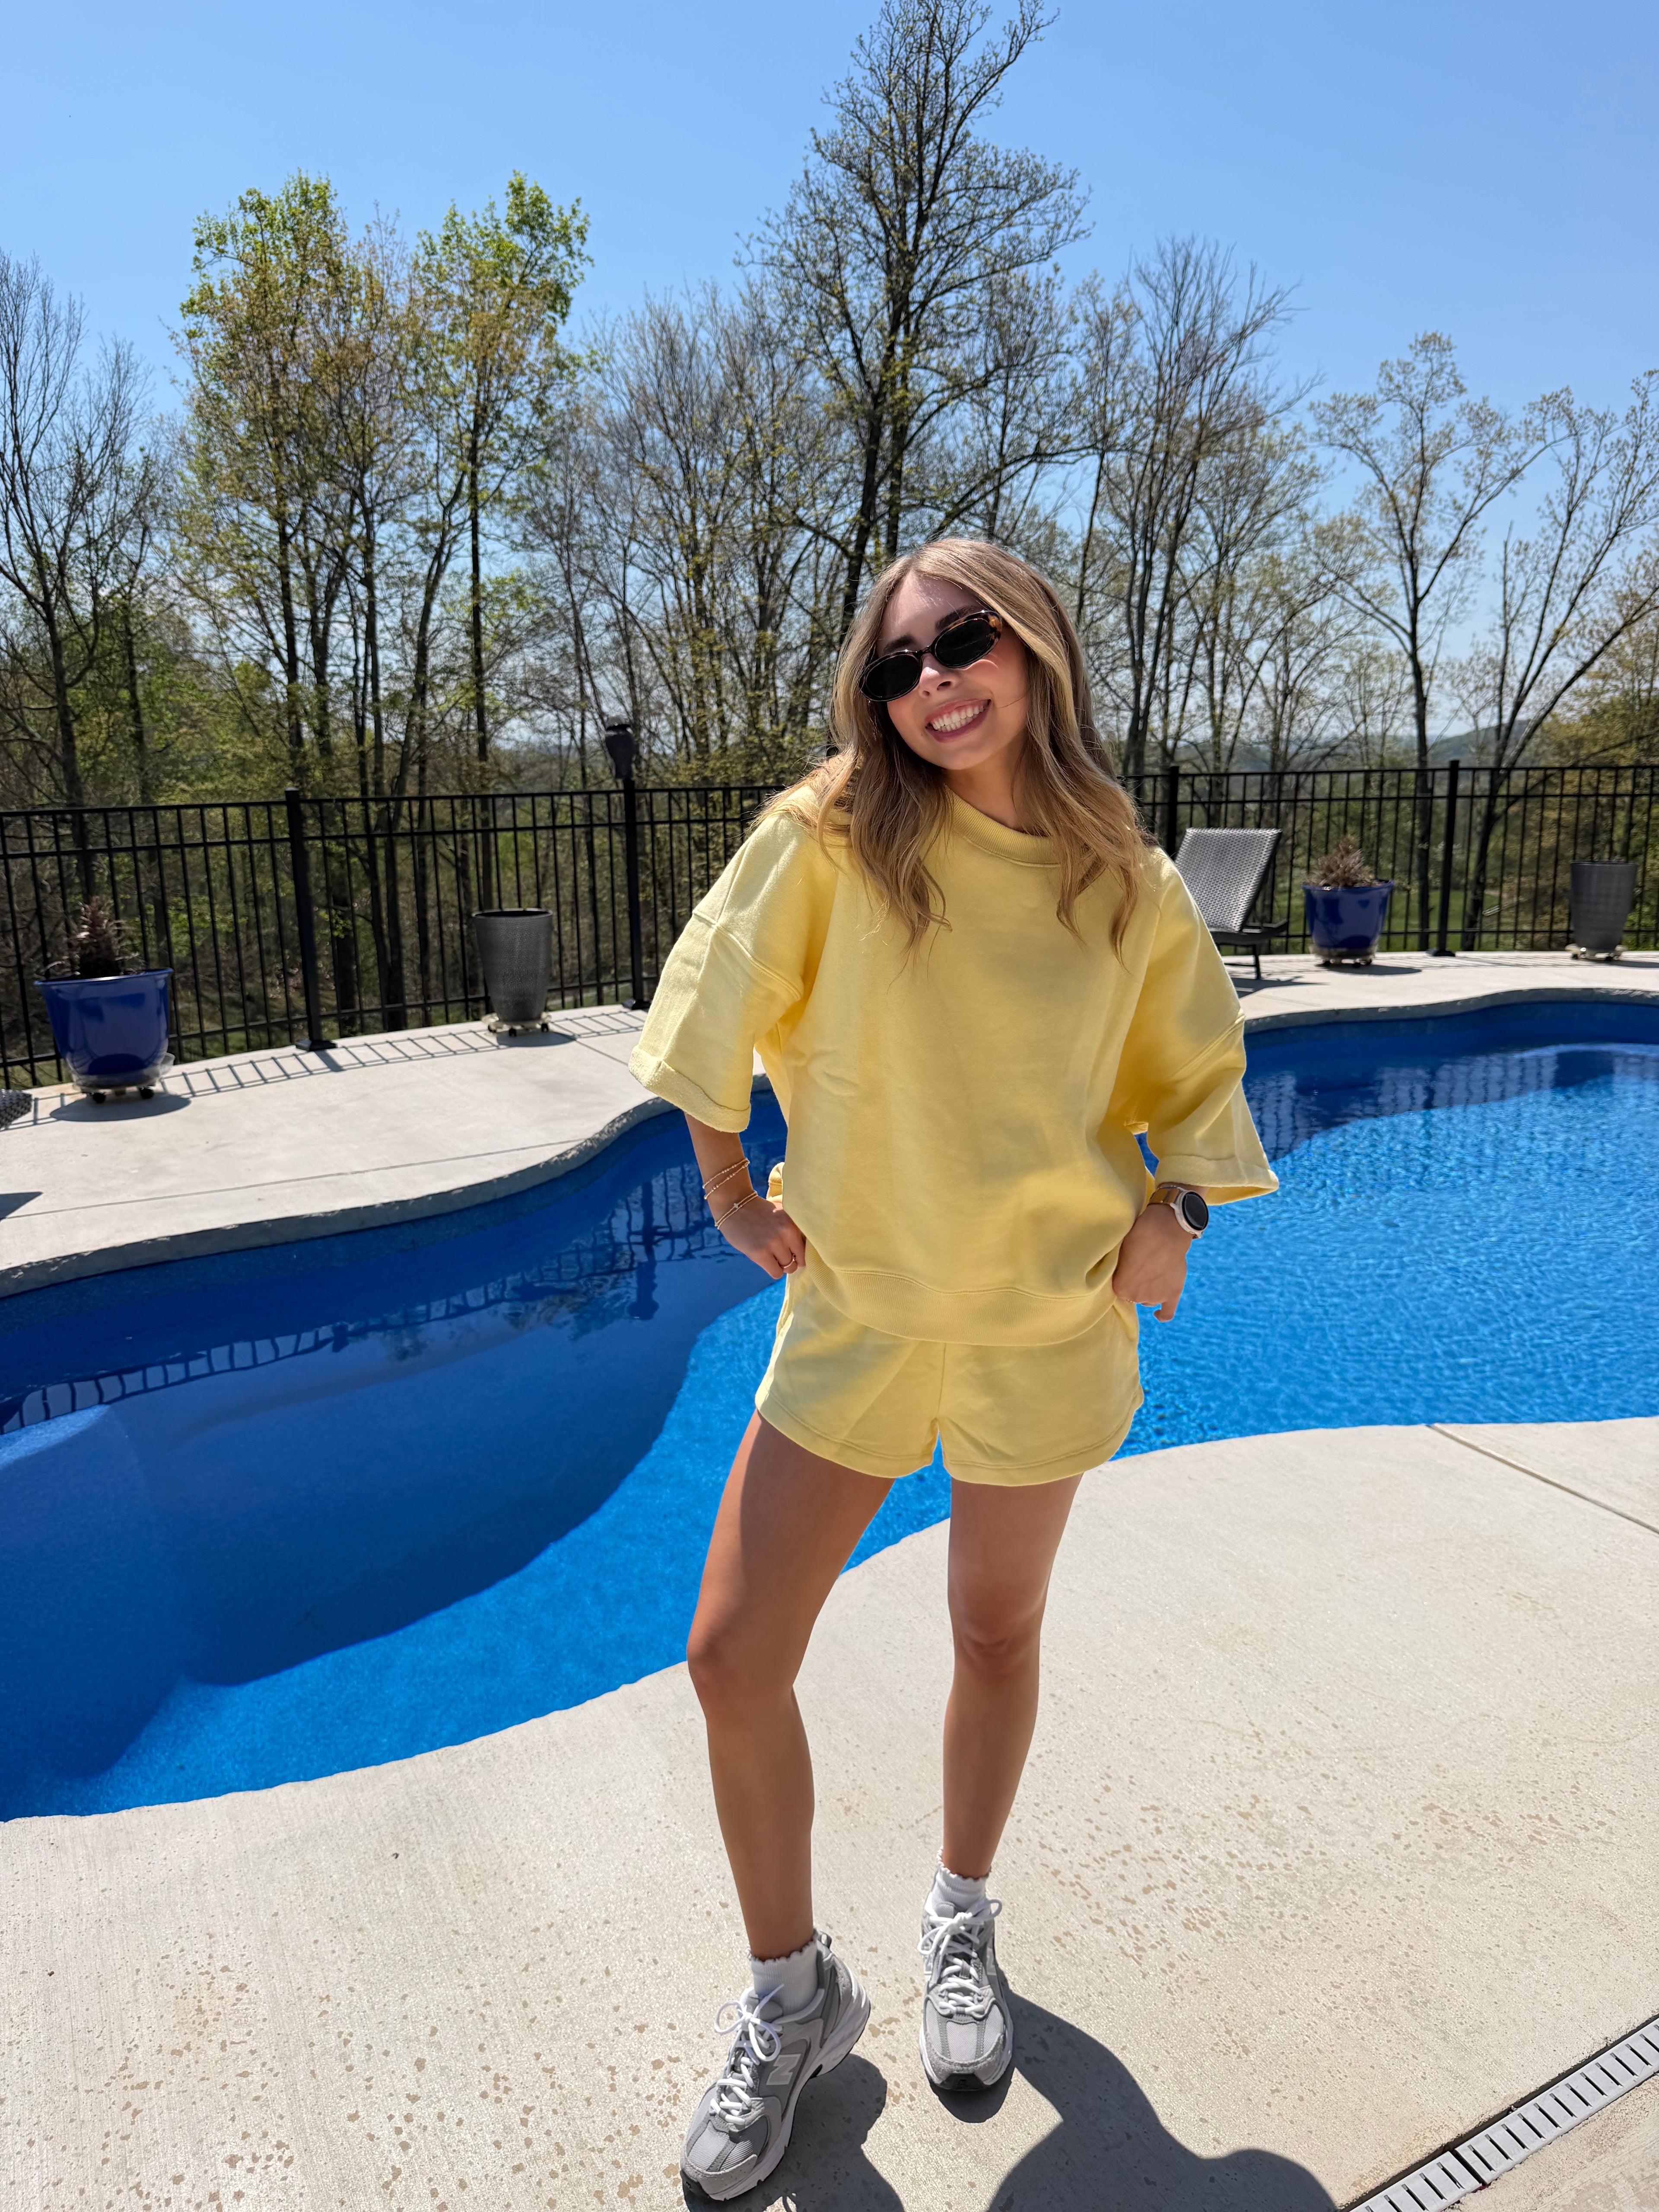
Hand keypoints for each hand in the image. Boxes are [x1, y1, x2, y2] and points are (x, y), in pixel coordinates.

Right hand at [717, 1192, 806, 1280]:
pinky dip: (773, 1270)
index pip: (807, 1248)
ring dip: (781, 1265)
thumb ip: (793, 1229)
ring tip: (771, 1257)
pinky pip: (775, 1272)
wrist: (735, 1206)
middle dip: (791, 1260)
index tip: (792, 1252)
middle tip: (780, 1255)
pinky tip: (766, 1261)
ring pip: (788, 1268)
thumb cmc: (759, 1211)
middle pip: (799, 1260)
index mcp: (793, 1222)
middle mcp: (786, 1232)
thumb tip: (803, 1251)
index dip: (800, 1253)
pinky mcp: (759, 1253)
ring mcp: (773, 1243)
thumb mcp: (781, 1214)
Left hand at [1110, 1202, 1193, 1322]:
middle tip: (1142, 1267)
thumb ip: (1118, 1268)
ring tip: (1153, 1274)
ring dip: (1149, 1291)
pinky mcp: (1172, 1294)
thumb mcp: (1119, 1251)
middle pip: (1135, 1295)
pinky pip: (1167, 1313)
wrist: (1164, 1232)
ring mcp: (1155, 1297)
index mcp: (1119, 1287)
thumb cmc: (1138, 1236)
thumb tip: (1119, 1272)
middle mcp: (1136, 1297)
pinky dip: (1163, 1316)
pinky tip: (1158, 1315)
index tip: (1128, 1269)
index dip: (1124, 1277)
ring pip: (1149, 1300)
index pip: (1119, 1288)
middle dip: (1137, 1284)